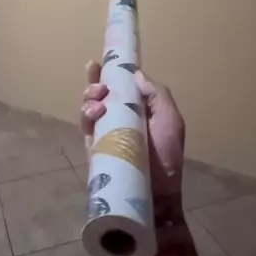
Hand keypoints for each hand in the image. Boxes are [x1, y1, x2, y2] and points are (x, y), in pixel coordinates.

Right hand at [81, 61, 184, 204]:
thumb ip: (157, 94)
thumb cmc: (167, 156)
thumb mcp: (170, 119)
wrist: (157, 194)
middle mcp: (119, 117)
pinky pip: (85, 125)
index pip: (120, 85)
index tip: (102, 61)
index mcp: (138, 109)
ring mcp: (105, 131)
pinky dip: (86, 114)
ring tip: (99, 100)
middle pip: (99, 92)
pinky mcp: (94, 145)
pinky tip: (96, 112)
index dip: (110, 72)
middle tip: (99, 81)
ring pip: (89, 106)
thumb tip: (136, 75)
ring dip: (89, 97)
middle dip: (95, 81)